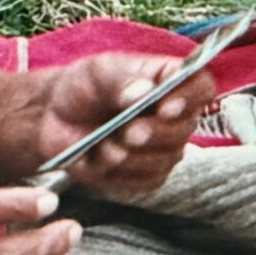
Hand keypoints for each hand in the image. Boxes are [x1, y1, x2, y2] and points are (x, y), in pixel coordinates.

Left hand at [30, 52, 211, 198]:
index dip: (189, 98)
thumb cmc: (82, 87)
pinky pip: (144, 181)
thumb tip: (143, 91)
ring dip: (129, 154)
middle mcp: (176, 116)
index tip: (164, 106)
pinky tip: (98, 159)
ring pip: (164, 159)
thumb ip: (120, 80)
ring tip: (101, 143)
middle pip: (185, 128)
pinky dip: (117, 173)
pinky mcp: (148, 176)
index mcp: (170, 80)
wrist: (54, 118)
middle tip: (126, 131)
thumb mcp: (96, 73)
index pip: (201, 86)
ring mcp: (165, 148)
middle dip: (153, 132)